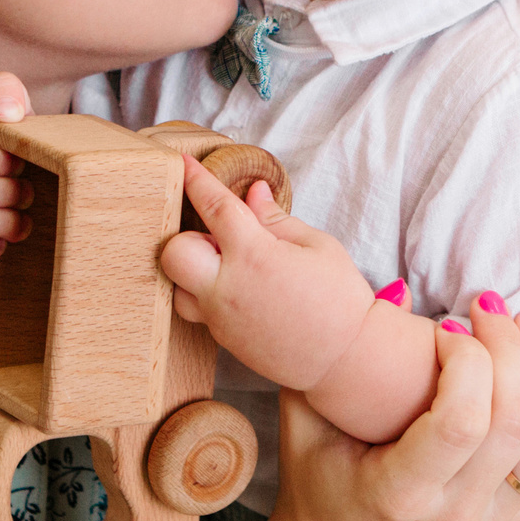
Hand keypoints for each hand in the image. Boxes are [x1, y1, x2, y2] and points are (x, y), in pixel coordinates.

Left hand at [161, 153, 377, 389]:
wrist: (346, 359)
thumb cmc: (339, 298)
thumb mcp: (317, 245)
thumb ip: (275, 219)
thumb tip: (252, 193)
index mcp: (254, 255)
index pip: (213, 206)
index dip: (195, 179)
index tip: (182, 161)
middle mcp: (228, 288)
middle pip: (173, 252)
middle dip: (187, 237)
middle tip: (221, 239)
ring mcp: (221, 319)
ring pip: (177, 287)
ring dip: (192, 271)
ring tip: (228, 269)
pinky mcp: (223, 341)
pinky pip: (197, 311)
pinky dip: (207, 295)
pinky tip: (239, 291)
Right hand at [262, 294, 519, 520]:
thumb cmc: (318, 476)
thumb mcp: (305, 420)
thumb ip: (334, 361)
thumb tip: (399, 293)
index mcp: (400, 495)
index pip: (462, 423)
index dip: (467, 361)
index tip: (445, 327)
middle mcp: (458, 515)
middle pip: (519, 424)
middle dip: (512, 348)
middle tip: (487, 306)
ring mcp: (498, 520)